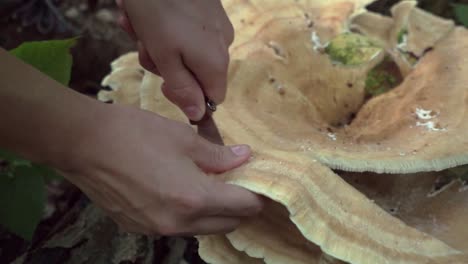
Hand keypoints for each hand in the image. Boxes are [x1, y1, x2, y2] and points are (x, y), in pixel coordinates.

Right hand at [60, 104, 262, 235]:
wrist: (83, 143)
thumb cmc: (135, 134)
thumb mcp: (183, 138)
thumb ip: (218, 155)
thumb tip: (244, 157)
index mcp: (194, 199)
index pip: (242, 207)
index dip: (256, 196)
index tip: (258, 183)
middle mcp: (177, 223)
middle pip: (226, 225)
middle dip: (239, 208)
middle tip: (239, 184)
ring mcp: (156, 229)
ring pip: (202, 229)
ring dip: (215, 214)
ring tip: (212, 187)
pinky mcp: (138, 227)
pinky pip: (176, 228)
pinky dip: (188, 215)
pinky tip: (181, 193)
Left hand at [116, 0, 234, 121]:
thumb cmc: (157, 9)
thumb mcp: (163, 56)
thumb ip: (182, 88)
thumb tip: (198, 115)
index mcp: (215, 62)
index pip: (213, 98)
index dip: (188, 97)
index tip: (164, 82)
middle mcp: (223, 44)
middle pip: (197, 74)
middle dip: (167, 65)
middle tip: (145, 46)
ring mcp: (218, 25)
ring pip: (189, 51)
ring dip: (161, 45)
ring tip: (140, 26)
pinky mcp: (209, 10)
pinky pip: (190, 31)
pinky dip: (168, 27)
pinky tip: (149, 13)